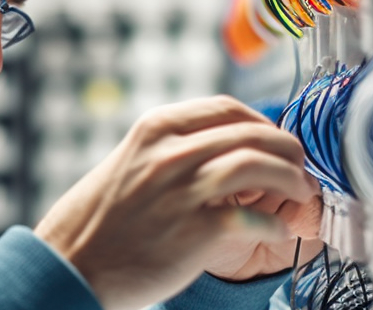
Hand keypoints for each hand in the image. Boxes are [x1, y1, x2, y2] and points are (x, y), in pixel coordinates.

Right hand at [33, 95, 320, 309]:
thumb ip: (172, 150)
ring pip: (259, 165)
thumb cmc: (99, 219)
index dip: (263, 122)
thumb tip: (222, 148)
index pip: (228, 108)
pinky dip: (274, 225)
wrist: (71, 264)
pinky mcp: (194, 231)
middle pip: (253, 133)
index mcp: (156, 129)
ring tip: (301, 193)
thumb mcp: (130, 162)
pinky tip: (277, 232)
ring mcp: (183, 190)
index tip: (275, 139)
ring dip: (291, 179)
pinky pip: (253, 219)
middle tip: (300, 167)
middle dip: (287, 149)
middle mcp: (171, 152)